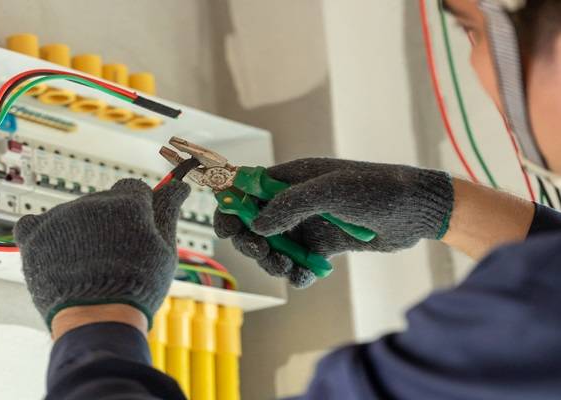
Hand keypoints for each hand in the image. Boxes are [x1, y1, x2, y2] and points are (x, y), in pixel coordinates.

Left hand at [14, 179, 189, 328]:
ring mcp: (61, 216)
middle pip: (103, 202)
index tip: (137, 229)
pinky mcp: (34, 234)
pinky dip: (44, 235)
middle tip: (116, 256)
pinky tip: (56, 254)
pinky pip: (34, 223)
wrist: (97, 318)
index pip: (133, 188)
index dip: (137, 209)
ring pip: (73, 215)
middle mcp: (92, 201)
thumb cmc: (138, 286)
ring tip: (88, 266)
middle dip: (110, 223)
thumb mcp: (165, 248)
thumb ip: (169, 210)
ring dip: (80, 232)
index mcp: (127, 200)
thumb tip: (179, 186)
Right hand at [214, 158, 452, 287]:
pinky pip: (299, 262)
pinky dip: (297, 272)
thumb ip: (289, 205)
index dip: (230, 206)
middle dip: (252, 241)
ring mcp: (308, 223)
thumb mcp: (330, 191)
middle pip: (254, 223)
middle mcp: (295, 201)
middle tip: (262, 253)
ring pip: (274, 247)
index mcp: (291, 178)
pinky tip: (306, 275)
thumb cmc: (376, 189)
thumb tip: (256, 225)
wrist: (417, 211)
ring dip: (274, 261)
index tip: (224, 229)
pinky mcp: (324, 245)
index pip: (246, 189)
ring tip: (287, 268)